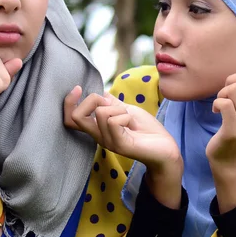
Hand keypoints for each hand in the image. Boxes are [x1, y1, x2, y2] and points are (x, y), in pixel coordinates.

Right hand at [64, 87, 181, 169]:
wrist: (166, 148)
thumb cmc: (148, 130)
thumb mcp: (127, 110)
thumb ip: (112, 104)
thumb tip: (99, 93)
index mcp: (98, 129)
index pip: (70, 119)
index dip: (68, 102)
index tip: (77, 88)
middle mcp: (99, 136)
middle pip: (77, 116)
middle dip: (92, 100)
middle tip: (112, 103)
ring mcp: (108, 142)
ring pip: (100, 113)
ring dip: (119, 108)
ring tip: (130, 118)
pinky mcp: (119, 145)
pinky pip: (114, 121)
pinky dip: (125, 115)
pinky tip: (133, 124)